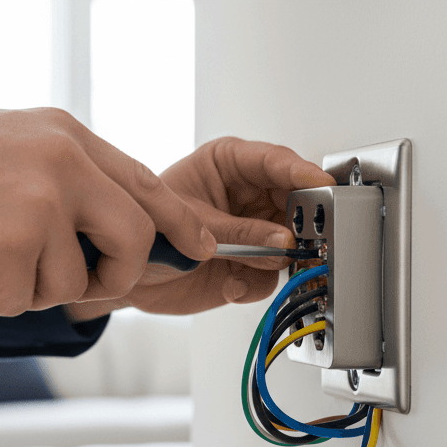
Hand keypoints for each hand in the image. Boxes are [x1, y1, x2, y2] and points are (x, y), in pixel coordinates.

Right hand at [0, 103, 215, 315]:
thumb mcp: (11, 147)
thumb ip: (68, 179)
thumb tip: (116, 224)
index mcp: (65, 136)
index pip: (146, 184)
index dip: (179, 224)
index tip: (200, 248)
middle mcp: (63, 163)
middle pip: (134, 242)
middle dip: (112, 278)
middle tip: (80, 289)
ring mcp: (38, 204)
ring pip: (71, 285)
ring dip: (26, 287)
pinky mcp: (8, 246)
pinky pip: (22, 301)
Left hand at [65, 137, 334, 320]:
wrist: (125, 276)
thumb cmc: (143, 230)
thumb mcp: (185, 223)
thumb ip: (238, 233)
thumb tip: (281, 240)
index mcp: (228, 164)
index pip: (274, 162)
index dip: (301, 173)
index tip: (322, 185)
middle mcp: (246, 196)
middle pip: (294, 201)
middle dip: (300, 222)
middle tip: (303, 236)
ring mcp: (252, 232)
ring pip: (290, 241)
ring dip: (279, 258)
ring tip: (258, 264)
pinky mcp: (250, 267)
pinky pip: (270, 277)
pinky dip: (253, 285)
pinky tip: (230, 284)